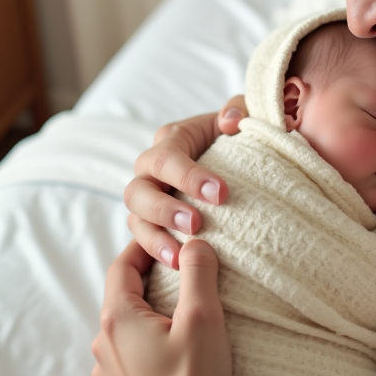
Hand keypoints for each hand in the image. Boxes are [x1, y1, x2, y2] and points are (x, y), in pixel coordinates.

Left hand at [92, 239, 241, 375]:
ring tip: (182, 312)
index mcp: (118, 319)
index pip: (121, 266)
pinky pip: (128, 356)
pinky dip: (147, 343)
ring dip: (148, 314)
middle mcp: (103, 344)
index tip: (165, 237)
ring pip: (125, 328)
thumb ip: (198, 272)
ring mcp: (107, 373)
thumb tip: (194, 243)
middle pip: (122, 296)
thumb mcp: (203, 318)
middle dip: (150, 279)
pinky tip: (173, 352)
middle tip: (181, 270)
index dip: (142, 246)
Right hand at [126, 96, 248, 267]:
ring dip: (156, 238)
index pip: (168, 157)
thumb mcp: (239, 117)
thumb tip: (231, 121)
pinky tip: (178, 266)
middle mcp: (149, 171)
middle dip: (165, 210)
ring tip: (181, 255)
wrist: (230, 161)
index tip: (222, 194)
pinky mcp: (151, 224)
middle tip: (196, 224)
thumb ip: (238, 109)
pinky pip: (143, 241)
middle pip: (138, 191)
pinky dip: (158, 253)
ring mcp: (147, 200)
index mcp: (170, 140)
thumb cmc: (234, 136)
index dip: (190, 176)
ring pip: (135, 219)